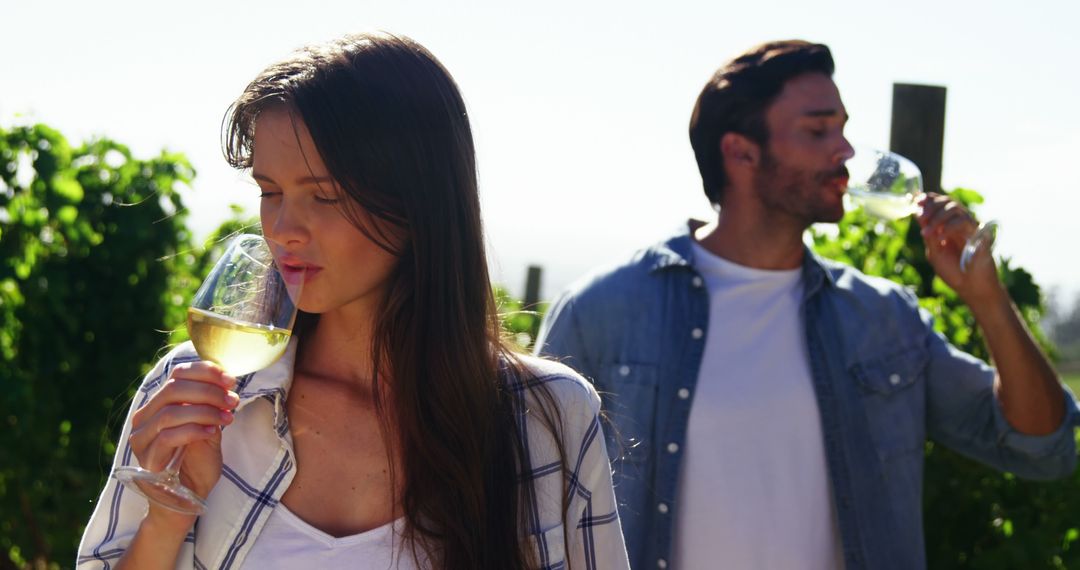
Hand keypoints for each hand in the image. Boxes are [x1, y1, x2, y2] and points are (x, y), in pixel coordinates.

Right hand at [128, 361, 237, 527]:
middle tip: (232, 400)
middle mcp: (144, 418)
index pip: (177, 375)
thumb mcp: (209, 425)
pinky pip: (168, 437)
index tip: (230, 379)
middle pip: (173, 390)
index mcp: (158, 404)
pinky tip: (213, 432)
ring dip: (205, 411)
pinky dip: (194, 430)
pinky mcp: (148, 458)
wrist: (190, 495)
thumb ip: (210, 405)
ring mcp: (142, 439)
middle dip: (208, 391)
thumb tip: (227, 382)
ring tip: (228, 417)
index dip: (205, 372)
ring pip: (171, 412)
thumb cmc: (199, 460)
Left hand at [917, 193, 1002, 303]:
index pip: (939, 203)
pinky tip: (940, 238)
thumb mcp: (934, 252)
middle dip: (931, 206)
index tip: (915, 200)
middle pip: (947, 201)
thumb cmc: (953, 271)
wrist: (971, 287)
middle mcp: (959, 222)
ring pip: (955, 208)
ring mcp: (970, 226)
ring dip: (937, 218)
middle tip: (920, 216)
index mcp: (947, 225)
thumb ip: (928, 234)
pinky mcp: (980, 232)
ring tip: (926, 232)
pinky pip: (964, 221)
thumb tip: (917, 214)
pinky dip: (949, 227)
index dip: (928, 199)